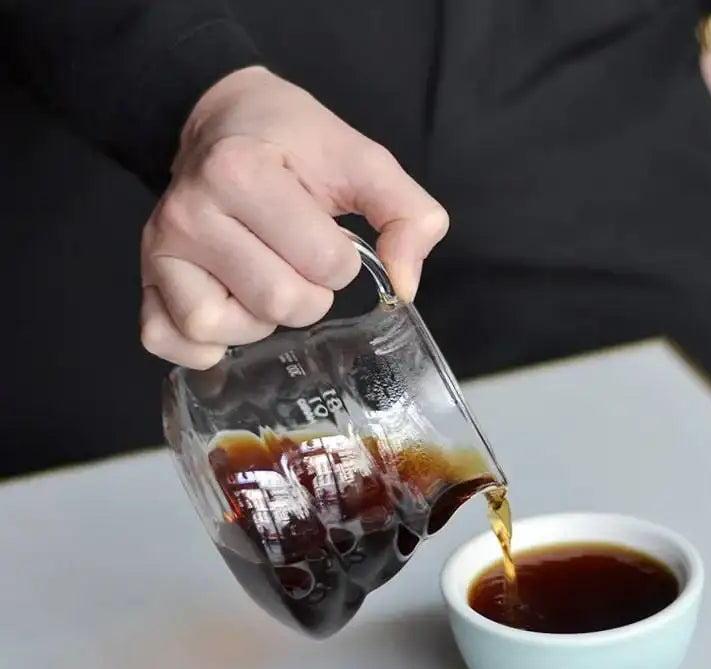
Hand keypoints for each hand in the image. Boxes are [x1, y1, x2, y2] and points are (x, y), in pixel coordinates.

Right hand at [141, 67, 447, 367]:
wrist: (221, 121)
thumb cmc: (294, 145)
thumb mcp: (363, 161)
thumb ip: (408, 216)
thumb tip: (404, 287)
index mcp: (241, 172)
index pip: (326, 265)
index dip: (341, 260)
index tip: (324, 235)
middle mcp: (190, 212)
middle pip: (280, 304)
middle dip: (308, 295)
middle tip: (295, 260)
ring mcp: (160, 251)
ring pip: (225, 330)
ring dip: (261, 323)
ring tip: (264, 281)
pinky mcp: (146, 281)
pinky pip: (168, 342)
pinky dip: (203, 348)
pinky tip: (229, 317)